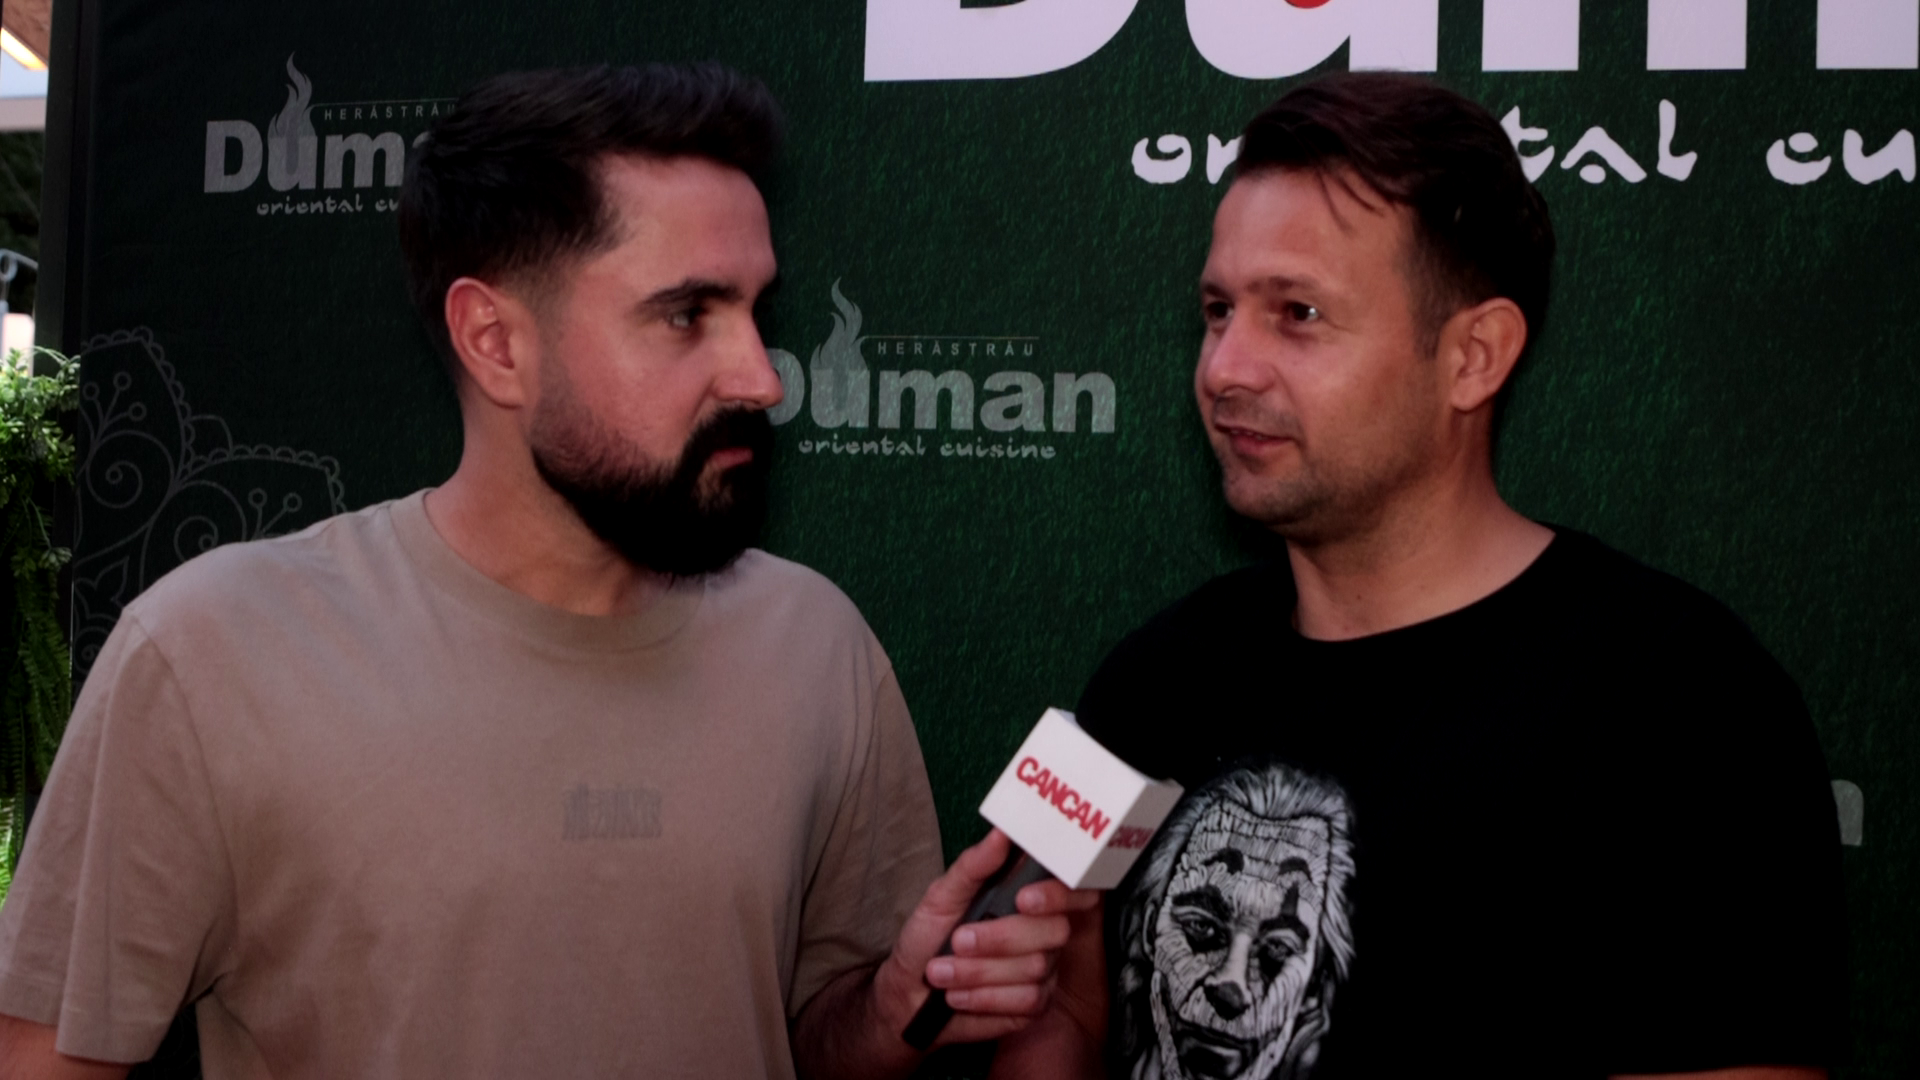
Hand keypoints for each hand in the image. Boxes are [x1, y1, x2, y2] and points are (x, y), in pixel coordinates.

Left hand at [874, 828, 1099, 1047]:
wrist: (909, 991)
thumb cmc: (928, 937)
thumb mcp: (942, 896)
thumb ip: (973, 866)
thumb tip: (1000, 834)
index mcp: (1027, 897)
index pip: (1072, 889)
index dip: (1059, 893)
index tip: (1023, 899)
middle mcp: (1043, 931)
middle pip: (1055, 930)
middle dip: (1001, 938)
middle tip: (958, 940)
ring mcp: (1044, 970)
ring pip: (1035, 967)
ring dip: (980, 971)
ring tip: (942, 971)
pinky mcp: (1034, 1005)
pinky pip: (1027, 999)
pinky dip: (984, 996)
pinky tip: (958, 995)